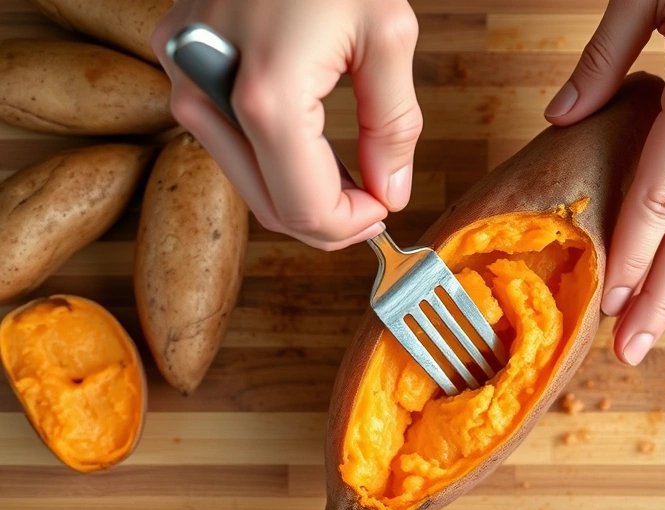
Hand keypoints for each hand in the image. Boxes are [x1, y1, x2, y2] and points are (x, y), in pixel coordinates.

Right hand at [151, 0, 422, 250]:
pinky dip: (275, 162)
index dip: (350, 227)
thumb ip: (393, 128)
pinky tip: (315, 151)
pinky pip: (229, 143)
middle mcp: (208, 93)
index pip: (304, 207)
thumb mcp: (387, 37)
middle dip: (328, 219)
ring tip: (353, 175)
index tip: (385, 212)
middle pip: (270, 206)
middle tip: (376, 203)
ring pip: (247, 181)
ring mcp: (185, 79)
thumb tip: (391, 193)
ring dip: (301, 194)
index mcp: (265, 95)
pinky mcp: (181, 65)